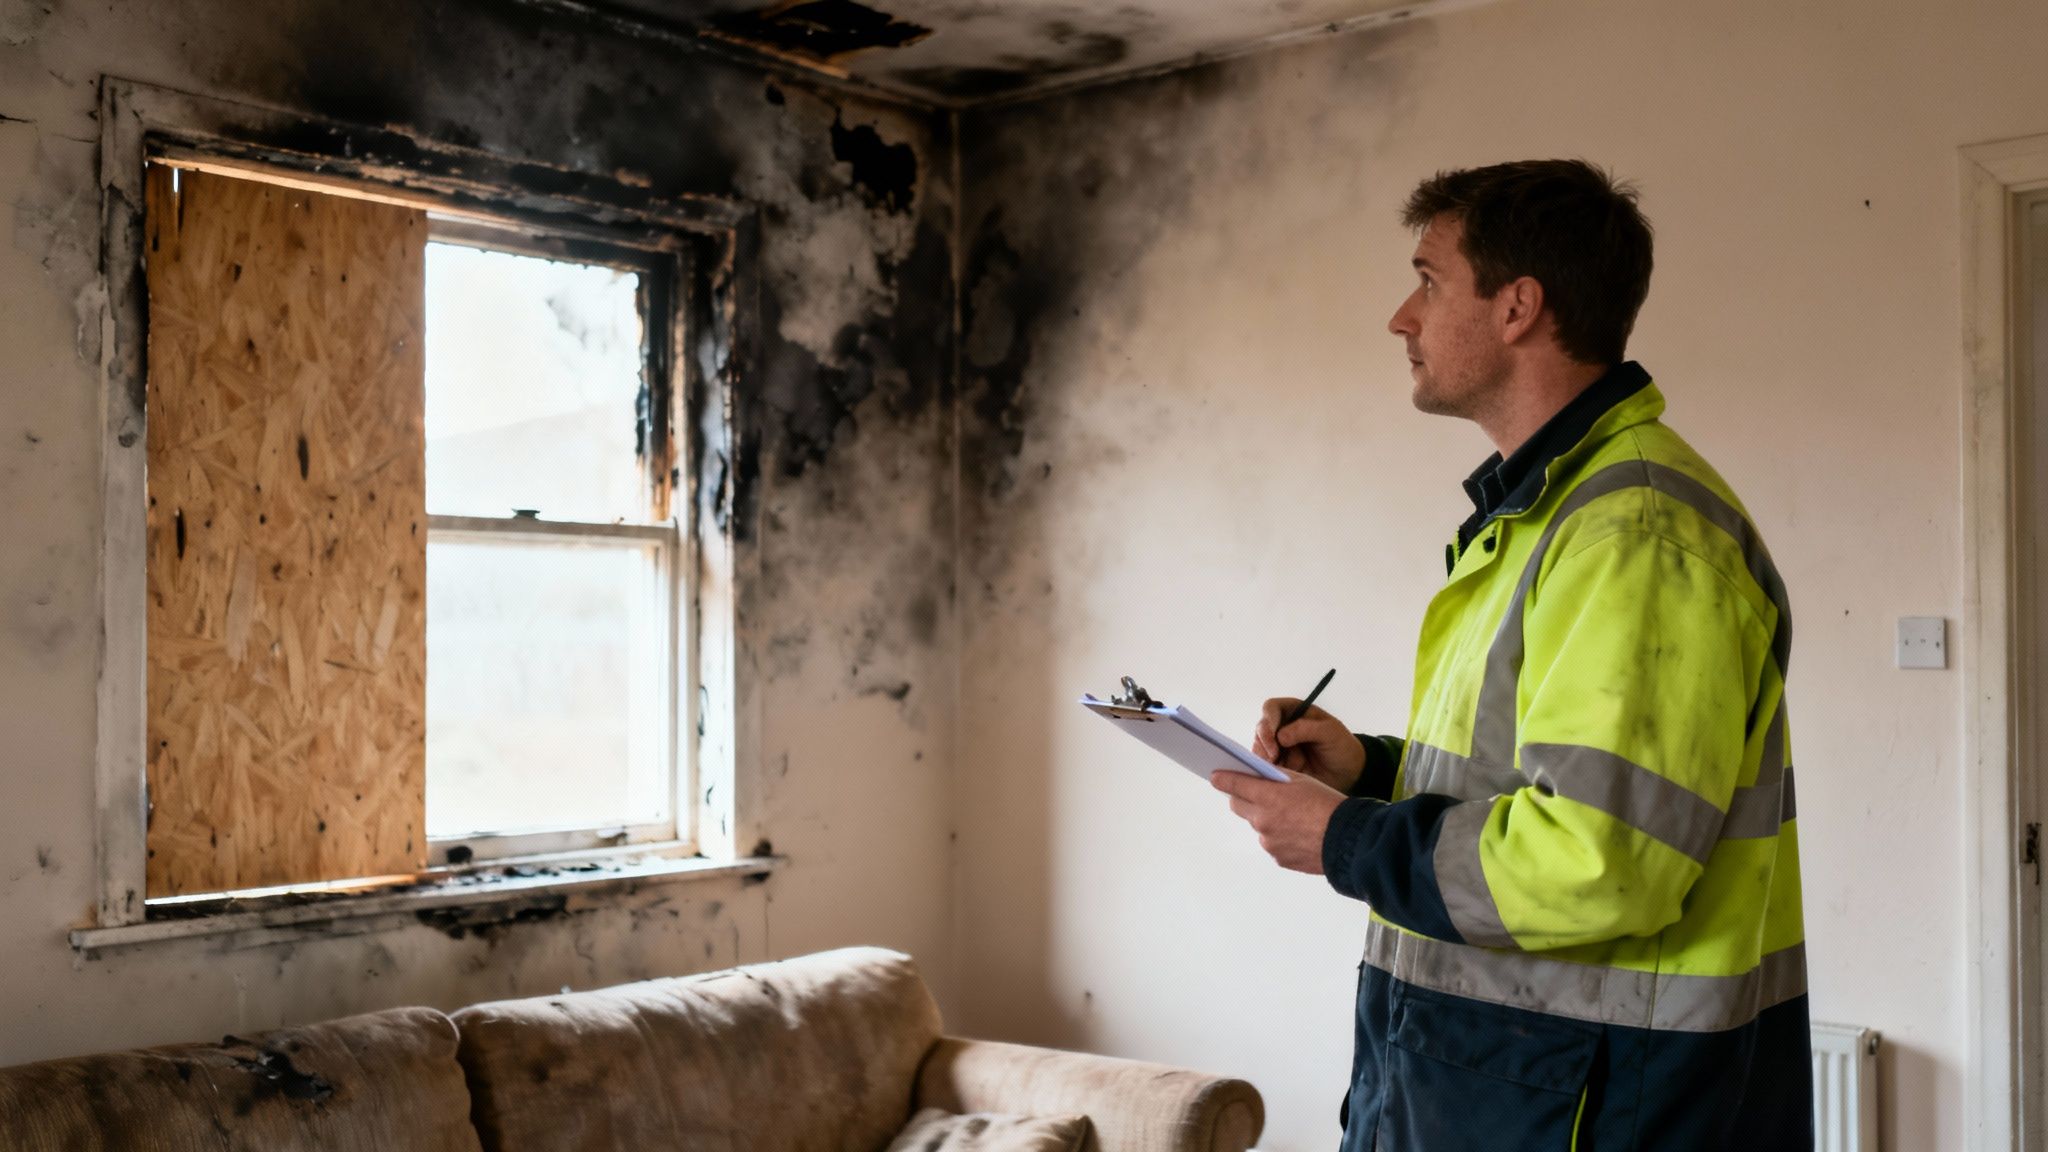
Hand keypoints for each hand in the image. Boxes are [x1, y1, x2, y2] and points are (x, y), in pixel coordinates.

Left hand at [1210, 767, 1346, 874]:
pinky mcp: (1277, 858)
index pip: (1234, 785)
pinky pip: (1271, 844)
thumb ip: (1276, 778)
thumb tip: (1258, 775)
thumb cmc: (1328, 805)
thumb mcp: (1303, 781)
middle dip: (1243, 798)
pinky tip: (1298, 834)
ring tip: (1291, 817)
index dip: (1223, 779)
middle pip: (1238, 806)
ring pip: (1257, 826)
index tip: (1215, 776)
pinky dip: (1279, 837)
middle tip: (1254, 794)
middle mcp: (1262, 820)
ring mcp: (1268, 841)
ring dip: (1265, 819)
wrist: (1348, 839)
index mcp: (1267, 797)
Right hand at [1251, 698, 1364, 794]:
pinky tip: (1276, 777)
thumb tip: (1280, 736)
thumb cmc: (1342, 747)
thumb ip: (1305, 729)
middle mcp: (1282, 727)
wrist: (1349, 775)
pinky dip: (1267, 772)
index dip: (1268, 721)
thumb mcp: (1330, 732)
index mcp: (1294, 711)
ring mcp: (1278, 747)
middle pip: (1260, 730)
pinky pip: (1265, 768)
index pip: (1271, 708)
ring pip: (1260, 750)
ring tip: (1275, 770)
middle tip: (1272, 759)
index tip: (1273, 737)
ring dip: (1265, 760)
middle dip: (1263, 745)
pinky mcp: (1279, 765)